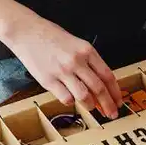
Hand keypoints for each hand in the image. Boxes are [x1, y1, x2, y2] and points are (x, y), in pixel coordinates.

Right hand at [6, 21, 122, 118]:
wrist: (27, 31)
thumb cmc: (51, 36)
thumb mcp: (76, 44)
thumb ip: (89, 62)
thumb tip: (100, 83)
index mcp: (87, 50)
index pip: (108, 75)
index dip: (115, 92)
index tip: (118, 101)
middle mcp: (76, 61)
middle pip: (99, 88)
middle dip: (108, 104)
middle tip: (112, 113)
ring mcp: (62, 71)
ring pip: (84, 96)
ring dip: (90, 105)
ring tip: (91, 107)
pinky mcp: (48, 80)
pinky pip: (65, 98)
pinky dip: (71, 101)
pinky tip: (71, 99)